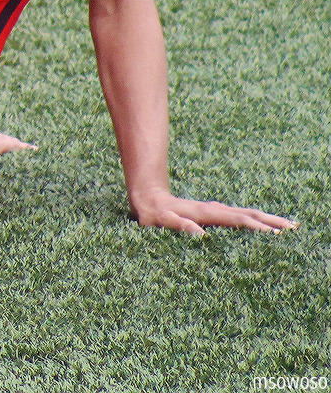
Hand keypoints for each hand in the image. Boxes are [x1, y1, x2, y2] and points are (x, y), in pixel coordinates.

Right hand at [130, 187, 298, 235]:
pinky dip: (190, 230)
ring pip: (214, 217)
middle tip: (285, 229)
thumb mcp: (199, 223)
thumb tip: (248, 231)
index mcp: (213, 214)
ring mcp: (185, 213)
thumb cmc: (174, 216)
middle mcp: (203, 211)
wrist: (142, 198)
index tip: (292, 227)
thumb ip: (220, 228)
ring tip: (257, 229)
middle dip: (262, 222)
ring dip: (236, 222)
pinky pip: (178, 225)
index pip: (246, 216)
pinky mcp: (163, 219)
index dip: (268, 222)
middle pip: (238, 216)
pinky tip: (201, 236)